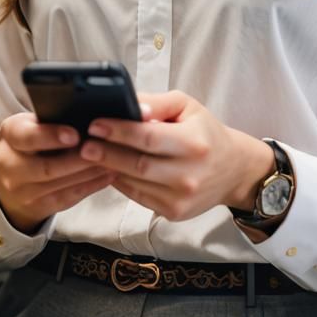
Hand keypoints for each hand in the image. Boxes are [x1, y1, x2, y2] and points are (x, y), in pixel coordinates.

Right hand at [0, 113, 115, 234]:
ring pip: (60, 185)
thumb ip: (50, 119)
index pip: (27, 137)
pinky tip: (108, 174)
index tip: (75, 134)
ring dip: (89, 173)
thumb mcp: (29, 124)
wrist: (9, 180)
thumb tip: (86, 111)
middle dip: (78, 159)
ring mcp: (22, 191)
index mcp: (10, 136)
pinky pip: (68, 197)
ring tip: (112, 160)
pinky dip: (91, 185)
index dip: (51, 136)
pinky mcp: (38, 206)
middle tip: (103, 149)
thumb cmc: (28, 143)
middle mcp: (10, 166)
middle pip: (47, 167)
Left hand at [80, 91, 273, 221]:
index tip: (95, 124)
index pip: (148, 138)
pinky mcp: (174, 213)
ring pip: (135, 183)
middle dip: (107, 153)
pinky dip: (121, 183)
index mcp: (194, 142)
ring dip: (109, 169)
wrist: (233, 170)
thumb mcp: (188, 107)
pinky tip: (110, 169)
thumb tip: (131, 104)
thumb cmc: (205, 132)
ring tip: (90, 155)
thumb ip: (157, 103)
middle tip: (83, 143)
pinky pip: (139, 197)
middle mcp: (189, 174)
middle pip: (138, 164)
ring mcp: (181, 198)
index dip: (119, 131)